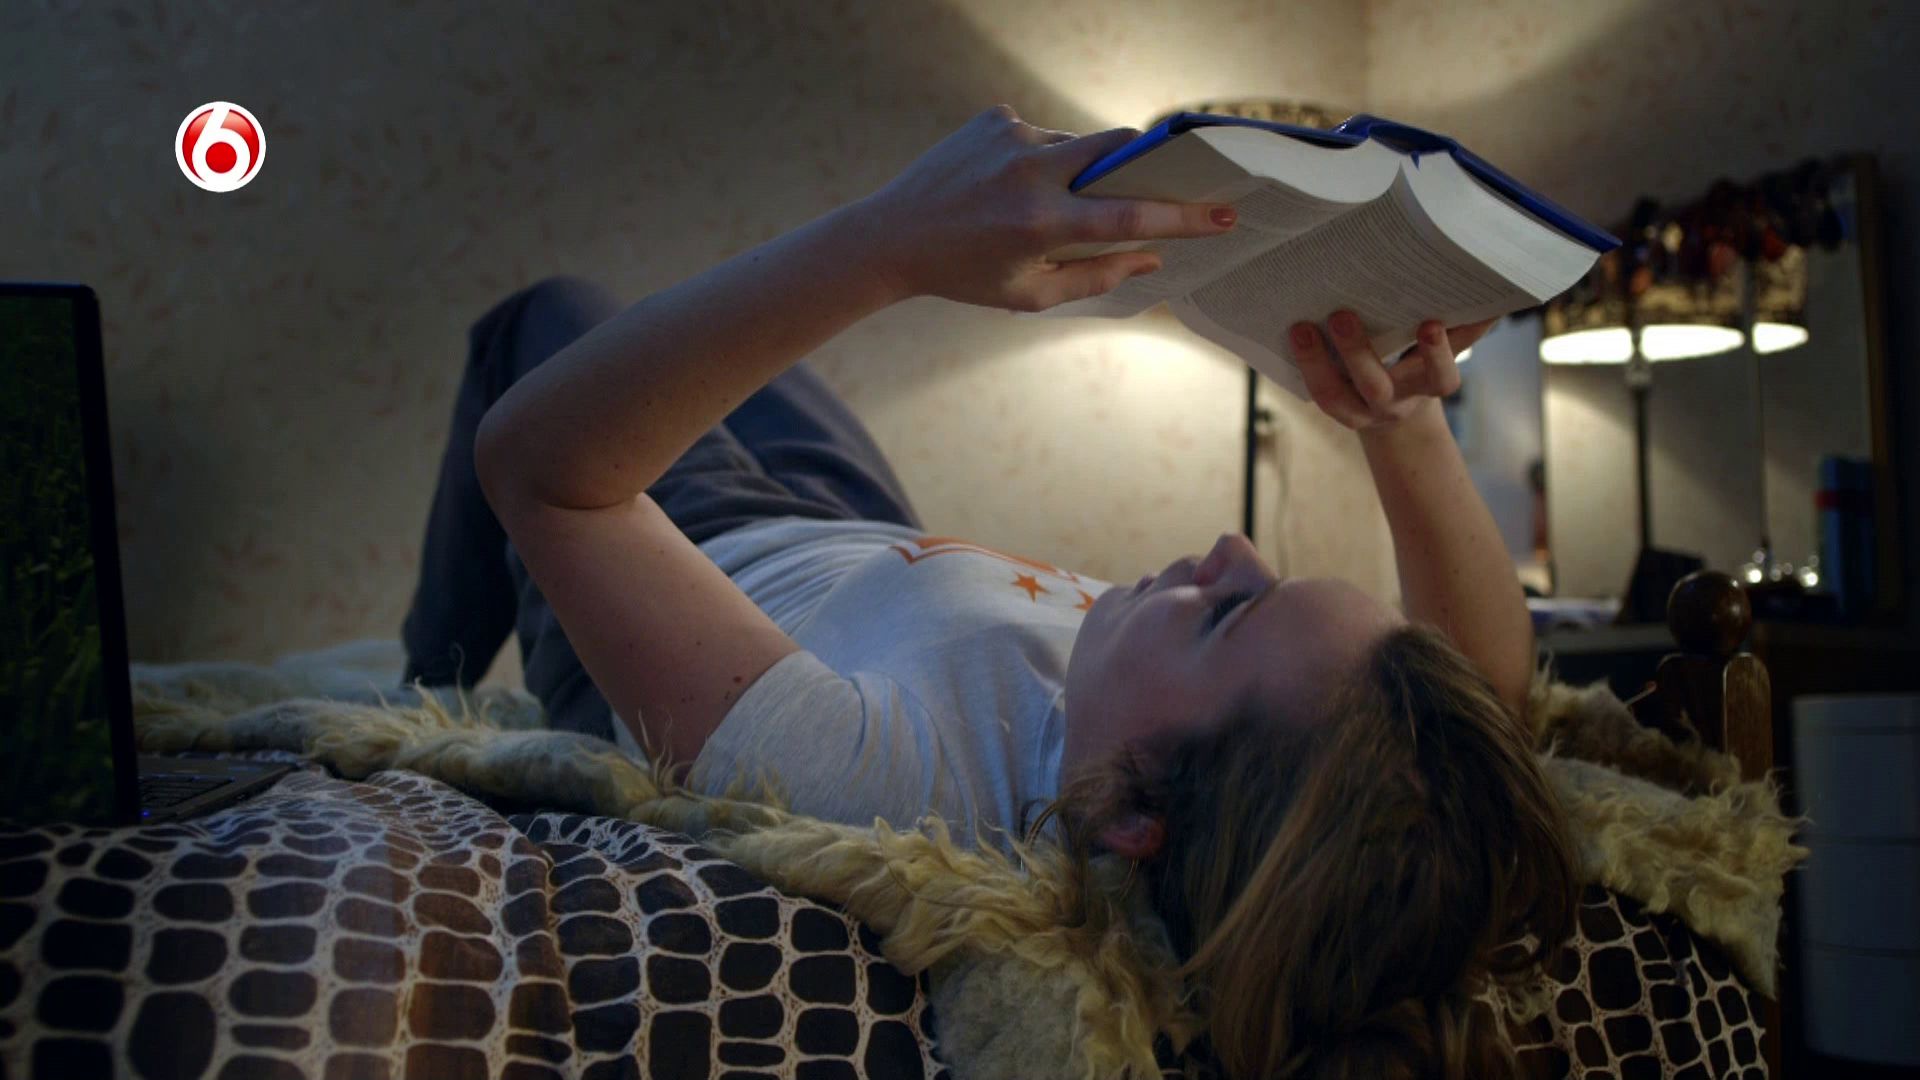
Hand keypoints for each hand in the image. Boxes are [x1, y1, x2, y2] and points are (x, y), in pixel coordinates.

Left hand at [857, 104, 1236, 311]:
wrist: (894, 236)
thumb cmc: (966, 274)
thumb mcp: (1031, 295)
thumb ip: (1097, 277)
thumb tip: (1153, 256)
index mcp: (1040, 223)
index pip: (1130, 215)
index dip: (1184, 217)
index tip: (1223, 214)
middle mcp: (1030, 172)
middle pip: (1120, 148)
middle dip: (1146, 164)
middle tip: (1154, 185)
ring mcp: (1012, 136)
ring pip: (1080, 144)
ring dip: (1078, 171)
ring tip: (1037, 204)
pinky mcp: (995, 117)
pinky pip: (1043, 135)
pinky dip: (1041, 160)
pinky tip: (1006, 186)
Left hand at [1289, 310, 1495, 429]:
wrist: (1397, 413)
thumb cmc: (1423, 362)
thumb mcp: (1448, 348)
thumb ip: (1467, 323)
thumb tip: (1500, 283)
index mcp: (1430, 386)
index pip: (1440, 376)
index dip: (1437, 354)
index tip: (1430, 324)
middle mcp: (1394, 402)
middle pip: (1376, 386)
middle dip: (1358, 353)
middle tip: (1341, 315)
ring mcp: (1359, 410)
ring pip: (1334, 397)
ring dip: (1315, 363)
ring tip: (1301, 328)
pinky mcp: (1332, 406)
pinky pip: (1313, 392)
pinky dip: (1301, 366)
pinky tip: (1288, 334)